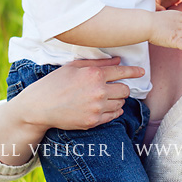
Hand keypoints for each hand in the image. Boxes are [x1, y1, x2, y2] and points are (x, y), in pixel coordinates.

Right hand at [21, 58, 142, 130]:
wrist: (40, 106)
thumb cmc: (55, 82)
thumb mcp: (74, 66)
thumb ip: (98, 63)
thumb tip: (117, 60)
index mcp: (94, 74)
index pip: (122, 72)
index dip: (134, 72)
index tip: (141, 72)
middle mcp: (98, 91)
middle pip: (125, 90)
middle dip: (122, 87)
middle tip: (114, 86)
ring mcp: (97, 108)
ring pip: (121, 103)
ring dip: (117, 99)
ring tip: (105, 97)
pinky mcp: (94, 121)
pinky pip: (114, 115)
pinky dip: (113, 110)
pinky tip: (105, 106)